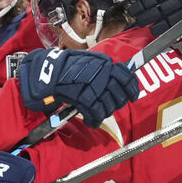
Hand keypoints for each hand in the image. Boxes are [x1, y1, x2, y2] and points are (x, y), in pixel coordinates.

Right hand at [18, 48, 138, 127]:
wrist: (48, 72)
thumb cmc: (66, 68)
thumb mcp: (89, 61)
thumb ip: (103, 69)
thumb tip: (116, 80)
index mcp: (105, 63)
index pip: (126, 77)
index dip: (132, 89)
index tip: (133, 96)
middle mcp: (102, 74)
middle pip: (118, 95)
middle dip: (116, 104)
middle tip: (110, 106)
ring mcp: (93, 87)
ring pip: (108, 106)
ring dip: (104, 114)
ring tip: (98, 115)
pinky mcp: (83, 98)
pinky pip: (95, 113)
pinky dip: (94, 120)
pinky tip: (92, 122)